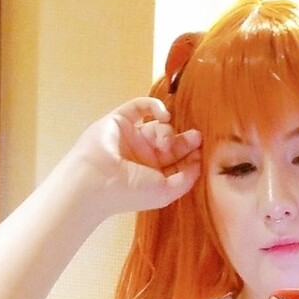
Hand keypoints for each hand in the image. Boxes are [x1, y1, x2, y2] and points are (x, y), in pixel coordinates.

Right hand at [72, 99, 201, 214]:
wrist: (97, 181)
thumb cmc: (130, 192)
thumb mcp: (166, 192)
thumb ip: (186, 179)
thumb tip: (198, 163)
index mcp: (152, 175)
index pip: (176, 161)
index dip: (190, 156)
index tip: (200, 153)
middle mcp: (142, 156)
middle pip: (170, 142)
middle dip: (185, 140)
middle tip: (197, 138)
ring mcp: (131, 137)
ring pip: (158, 126)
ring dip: (166, 132)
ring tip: (164, 143)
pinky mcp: (120, 120)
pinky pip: (141, 105)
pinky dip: (155, 106)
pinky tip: (164, 115)